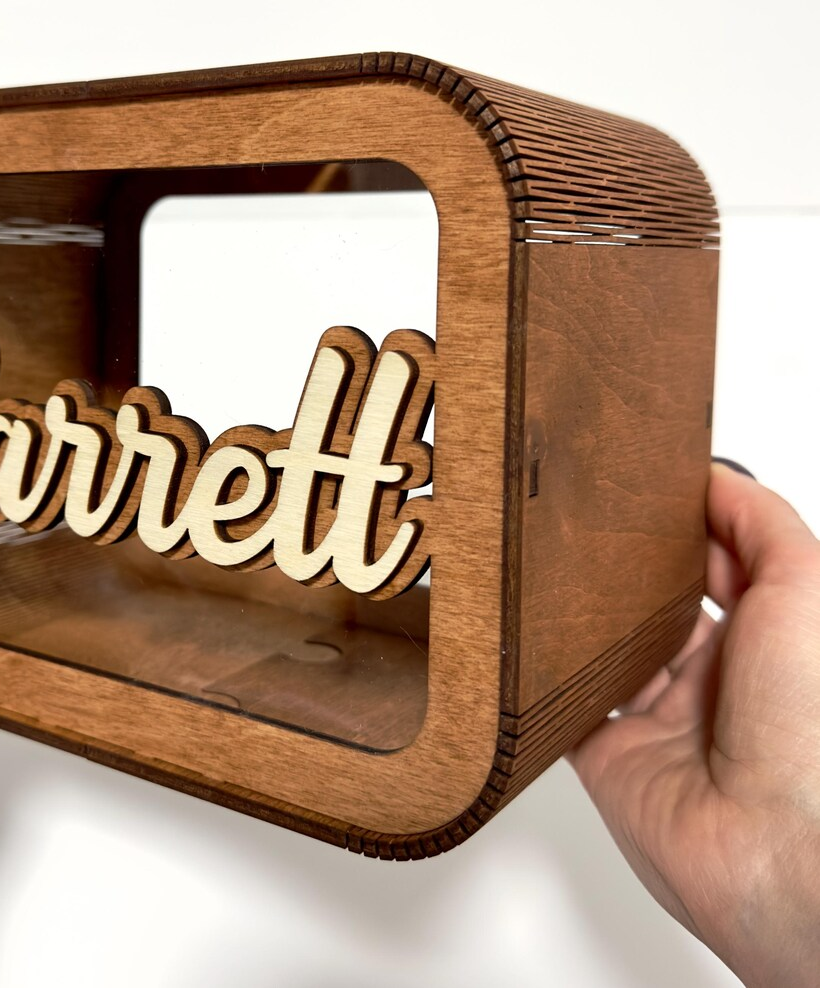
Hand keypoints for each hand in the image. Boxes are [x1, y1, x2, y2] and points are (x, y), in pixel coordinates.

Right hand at [570, 464, 819, 986]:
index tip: (638, 490)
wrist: (770, 844)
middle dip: (621, 571)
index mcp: (765, 640)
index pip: (714, 566)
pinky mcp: (607, 754)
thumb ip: (758, 522)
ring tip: (549, 568)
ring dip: (581, 619)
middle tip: (582, 525)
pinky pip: (563, 704)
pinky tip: (528, 638)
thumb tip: (711, 477)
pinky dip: (545, 677)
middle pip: (653, 606)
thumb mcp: (804, 588)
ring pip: (604, 650)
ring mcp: (658, 718)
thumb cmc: (806, 723)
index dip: (682, 529)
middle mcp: (713, 678)